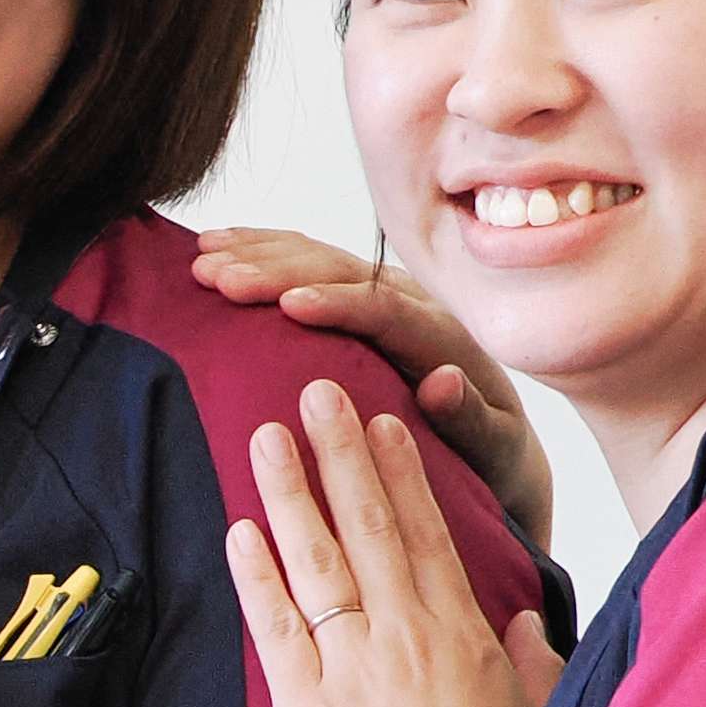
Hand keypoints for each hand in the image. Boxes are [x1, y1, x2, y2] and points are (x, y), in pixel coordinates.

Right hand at [192, 228, 548, 553]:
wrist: (503, 447)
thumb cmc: (493, 461)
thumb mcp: (495, 453)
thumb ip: (471, 419)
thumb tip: (442, 381)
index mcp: (443, 339)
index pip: (384, 308)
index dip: (337, 302)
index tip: (287, 305)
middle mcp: (415, 304)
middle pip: (341, 272)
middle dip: (277, 270)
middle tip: (218, 276)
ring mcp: (386, 295)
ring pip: (319, 258)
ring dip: (258, 255)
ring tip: (202, 259)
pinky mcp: (361, 297)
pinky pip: (309, 261)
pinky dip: (262, 249)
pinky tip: (218, 245)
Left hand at [221, 382, 562, 706]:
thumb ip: (529, 661)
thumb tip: (520, 618)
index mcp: (463, 637)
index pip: (425, 535)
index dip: (400, 473)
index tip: (383, 420)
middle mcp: (407, 638)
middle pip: (368, 526)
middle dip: (341, 451)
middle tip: (316, 390)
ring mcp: (353, 668)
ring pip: (317, 561)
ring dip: (290, 491)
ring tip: (267, 433)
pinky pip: (276, 626)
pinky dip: (257, 574)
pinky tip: (240, 528)